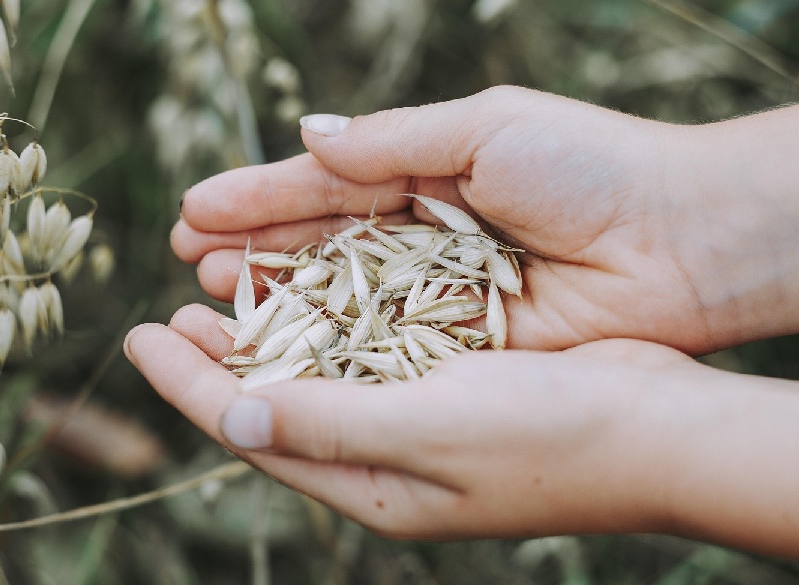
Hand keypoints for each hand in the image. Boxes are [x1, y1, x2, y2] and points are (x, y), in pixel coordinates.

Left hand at [126, 303, 688, 538]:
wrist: (662, 430)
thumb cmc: (551, 437)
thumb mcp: (429, 430)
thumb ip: (329, 423)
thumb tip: (230, 415)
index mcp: (373, 487)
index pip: (255, 432)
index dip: (188, 386)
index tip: (136, 337)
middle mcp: (387, 462)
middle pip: (277, 406)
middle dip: (217, 362)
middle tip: (168, 314)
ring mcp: (421, 426)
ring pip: (320, 377)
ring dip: (269, 337)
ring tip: (221, 297)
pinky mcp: (453, 387)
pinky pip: (369, 356)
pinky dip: (329, 324)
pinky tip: (311, 292)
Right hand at [173, 84, 798, 353]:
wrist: (685, 241)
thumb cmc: (591, 167)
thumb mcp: (485, 129)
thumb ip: (390, 142)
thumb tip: (307, 135)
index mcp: (427, 173)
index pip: (325, 186)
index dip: (260, 198)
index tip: (194, 209)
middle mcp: (424, 237)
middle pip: (321, 246)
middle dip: (255, 249)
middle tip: (188, 259)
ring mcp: (440, 296)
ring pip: (342, 300)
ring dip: (278, 297)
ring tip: (214, 294)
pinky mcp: (464, 347)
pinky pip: (385, 347)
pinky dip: (333, 346)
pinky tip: (280, 345)